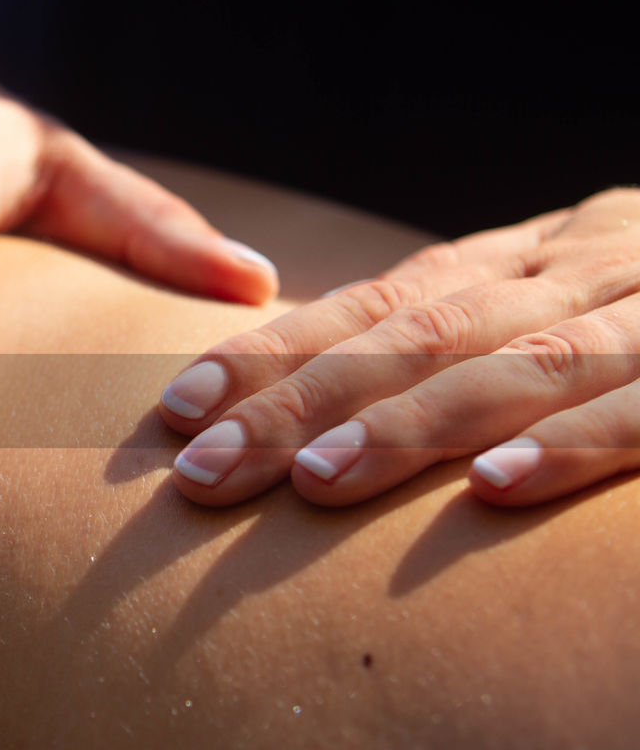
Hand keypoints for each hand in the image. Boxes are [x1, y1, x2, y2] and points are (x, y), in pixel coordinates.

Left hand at [160, 188, 639, 507]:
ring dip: (408, 424)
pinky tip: (494, 489)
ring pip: (516, 363)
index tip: (175, 409)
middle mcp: (570, 273)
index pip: (369, 302)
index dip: (269, 352)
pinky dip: (574, 445)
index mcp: (520, 261)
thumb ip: (458, 339)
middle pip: (412, 333)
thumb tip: (322, 403)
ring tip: (311, 483)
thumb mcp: (550, 304)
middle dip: (297, 399)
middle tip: (199, 468)